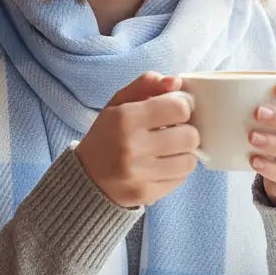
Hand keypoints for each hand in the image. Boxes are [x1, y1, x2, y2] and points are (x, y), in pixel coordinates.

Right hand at [75, 72, 198, 207]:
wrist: (85, 177)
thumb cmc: (107, 135)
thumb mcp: (118, 104)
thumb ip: (145, 86)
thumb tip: (175, 81)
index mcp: (125, 118)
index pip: (179, 109)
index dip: (182, 109)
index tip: (173, 113)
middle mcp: (131, 146)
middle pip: (190, 136)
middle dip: (186, 133)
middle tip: (173, 134)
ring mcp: (138, 173)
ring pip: (189, 161)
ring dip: (183, 155)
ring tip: (168, 151)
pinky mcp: (144, 194)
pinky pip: (179, 180)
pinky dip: (175, 172)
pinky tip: (160, 167)